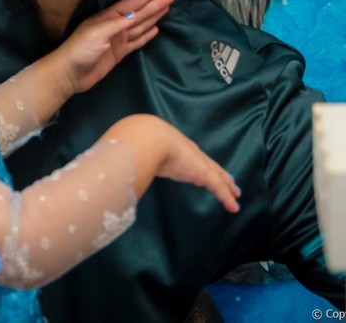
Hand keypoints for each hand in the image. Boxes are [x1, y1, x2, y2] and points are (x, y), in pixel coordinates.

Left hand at [54, 0, 172, 94]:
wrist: (70, 74)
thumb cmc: (80, 49)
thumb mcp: (97, 33)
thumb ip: (116, 24)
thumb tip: (135, 14)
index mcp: (107, 18)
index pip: (129, 5)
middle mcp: (114, 26)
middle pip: (138, 14)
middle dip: (153, 5)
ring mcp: (117, 39)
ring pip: (140, 26)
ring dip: (152, 17)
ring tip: (166, 8)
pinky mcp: (119, 52)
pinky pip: (136, 41)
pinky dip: (146, 35)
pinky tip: (156, 29)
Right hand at [109, 114, 242, 212]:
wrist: (144, 138)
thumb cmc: (133, 143)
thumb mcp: (129, 151)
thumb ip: (125, 161)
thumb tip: (109, 170)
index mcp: (168, 144)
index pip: (186, 154)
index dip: (195, 161)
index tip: (200, 166)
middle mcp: (184, 151)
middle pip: (205, 163)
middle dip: (216, 171)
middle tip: (228, 179)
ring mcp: (194, 161)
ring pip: (216, 175)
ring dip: (226, 184)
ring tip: (236, 192)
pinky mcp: (201, 172)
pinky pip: (218, 187)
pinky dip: (226, 197)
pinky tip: (234, 206)